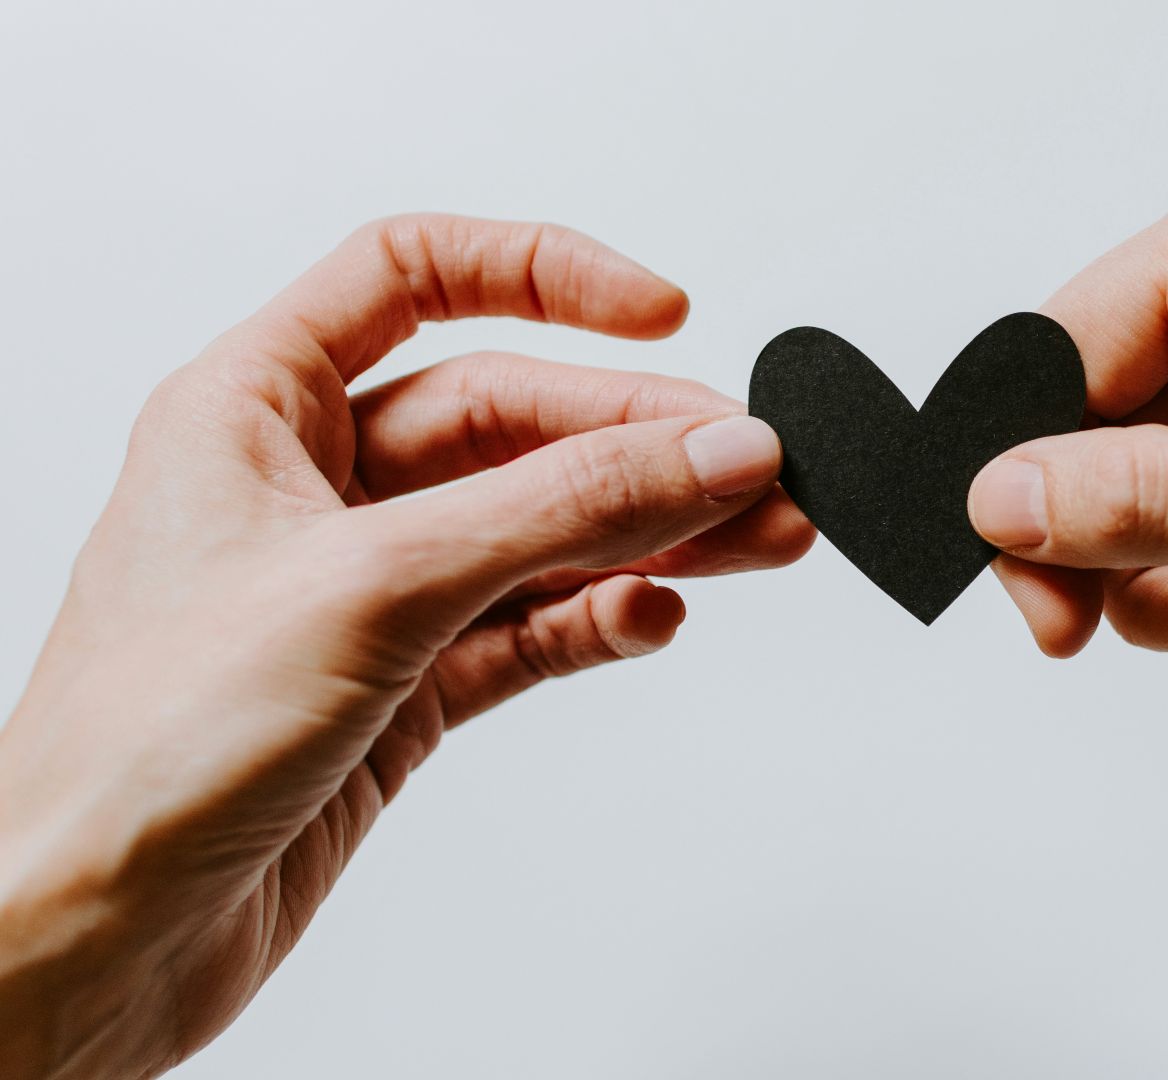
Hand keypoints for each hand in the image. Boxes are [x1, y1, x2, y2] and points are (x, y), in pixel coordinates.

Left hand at [0, 216, 812, 1076]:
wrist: (91, 940)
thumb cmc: (142, 749)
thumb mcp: (374, 585)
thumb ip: (559, 510)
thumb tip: (708, 447)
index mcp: (256, 406)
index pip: (414, 274)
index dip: (543, 274)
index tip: (661, 311)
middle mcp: (314, 486)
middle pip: (511, 417)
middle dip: (640, 440)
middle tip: (754, 468)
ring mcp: (367, 588)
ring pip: (539, 527)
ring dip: (650, 532)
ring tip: (758, 539)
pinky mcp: (404, 685)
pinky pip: (531, 625)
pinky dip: (601, 618)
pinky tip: (652, 616)